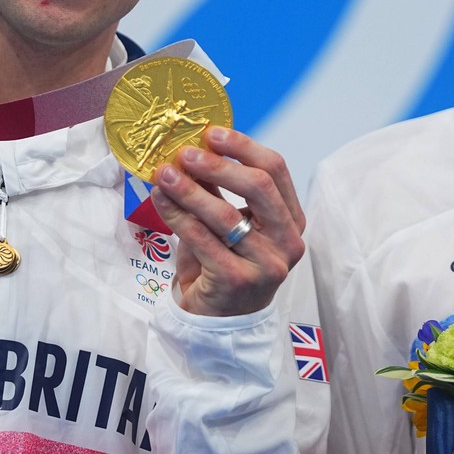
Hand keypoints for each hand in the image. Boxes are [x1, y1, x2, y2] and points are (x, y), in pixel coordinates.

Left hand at [148, 126, 305, 316]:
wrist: (220, 321)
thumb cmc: (226, 264)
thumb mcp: (230, 223)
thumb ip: (220, 190)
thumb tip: (193, 148)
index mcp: (292, 219)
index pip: (276, 171)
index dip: (243, 147)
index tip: (211, 133)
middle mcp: (288, 242)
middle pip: (259, 187)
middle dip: (218, 165)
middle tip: (185, 153)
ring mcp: (267, 264)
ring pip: (226, 215)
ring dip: (190, 189)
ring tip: (164, 173)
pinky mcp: (238, 281)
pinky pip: (203, 240)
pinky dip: (178, 215)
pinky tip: (161, 200)